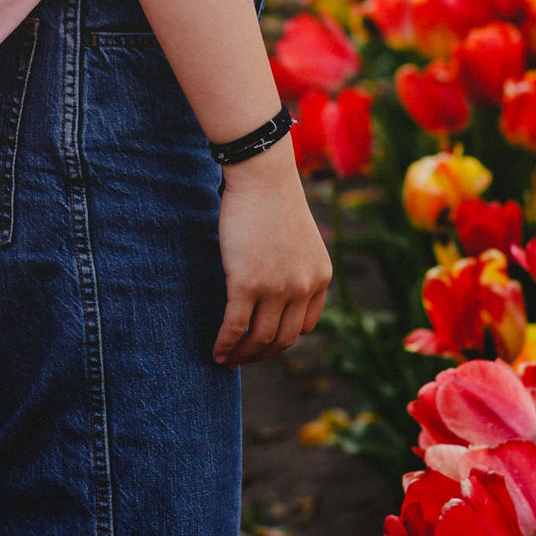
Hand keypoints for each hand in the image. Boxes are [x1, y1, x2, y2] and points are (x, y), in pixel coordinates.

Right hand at [212, 142, 332, 367]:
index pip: (306, 326)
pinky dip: (225, 345)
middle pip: (283, 338)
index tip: (266, 341)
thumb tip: (274, 286)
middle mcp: (303, 287)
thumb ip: (294, 266)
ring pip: (260, 339)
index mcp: (319, 277)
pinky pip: (235, 327)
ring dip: (243, 355)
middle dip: (262, 354)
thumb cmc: (273, 199)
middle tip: (243, 358)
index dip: (284, 338)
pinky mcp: (246, 284)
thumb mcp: (298, 238)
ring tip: (227, 360)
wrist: (262, 176)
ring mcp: (276, 288)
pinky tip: (216, 352)